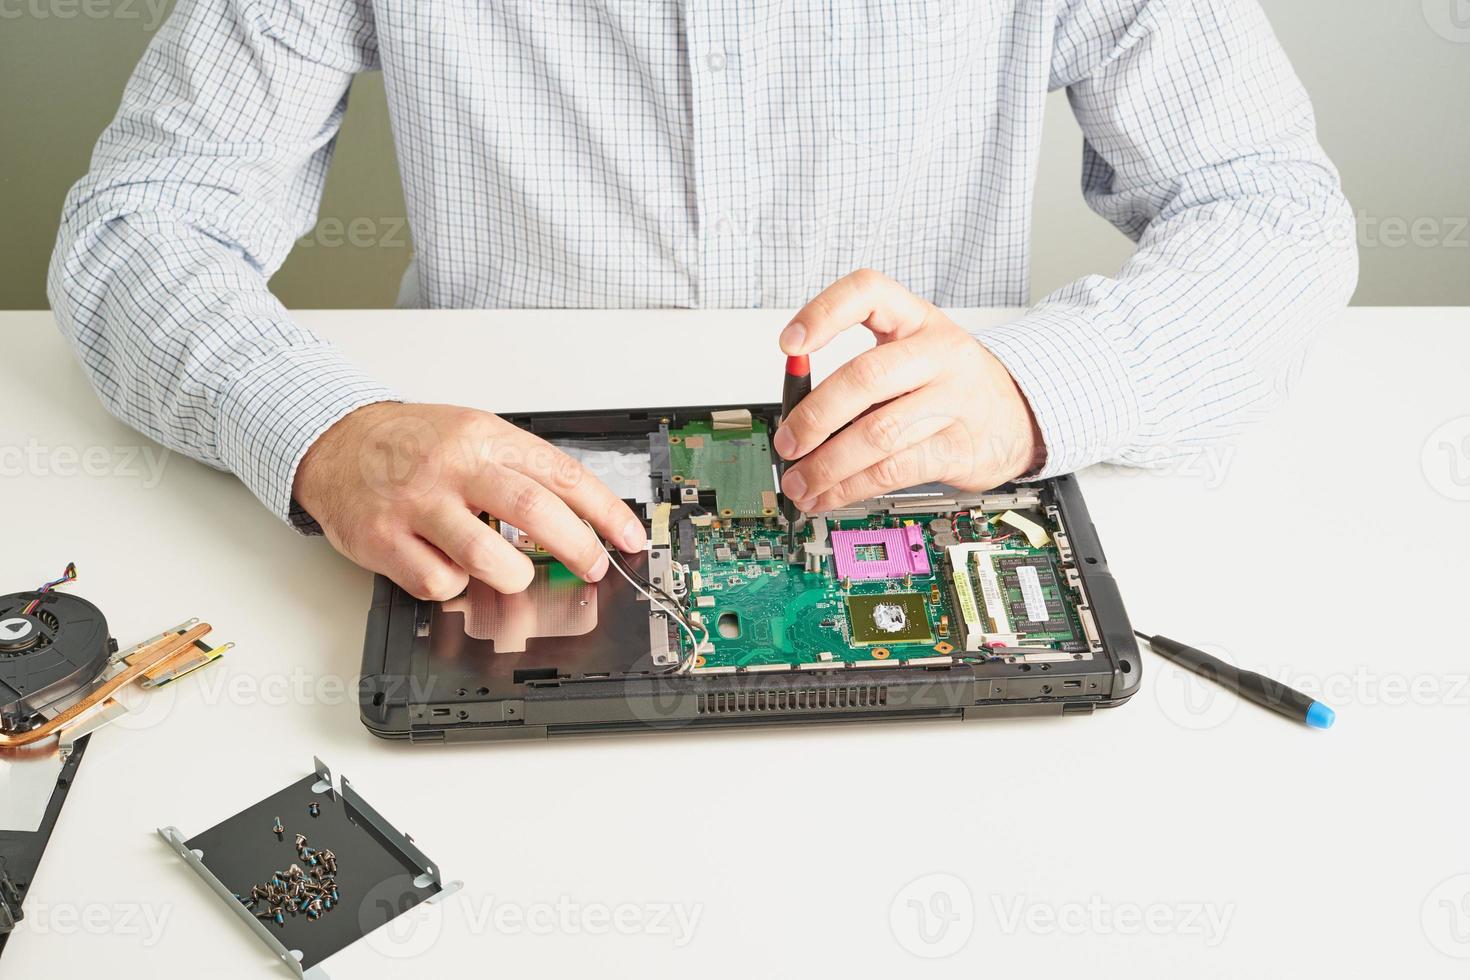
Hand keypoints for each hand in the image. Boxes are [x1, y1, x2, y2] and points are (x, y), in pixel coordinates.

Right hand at [293, 402, 645, 599]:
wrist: (336, 442)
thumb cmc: (414, 445)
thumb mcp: (473, 435)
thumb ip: (520, 471)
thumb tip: (581, 520)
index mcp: (484, 436)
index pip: (562, 474)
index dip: (606, 512)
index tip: (630, 538)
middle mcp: (453, 466)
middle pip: (534, 510)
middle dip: (577, 548)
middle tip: (593, 568)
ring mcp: (416, 503)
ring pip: (487, 556)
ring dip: (515, 576)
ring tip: (515, 575)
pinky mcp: (383, 539)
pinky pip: (437, 581)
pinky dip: (453, 585)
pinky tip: (449, 569)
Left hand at [773, 269, 1044, 512]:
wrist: (1020, 415)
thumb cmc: (951, 385)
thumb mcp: (911, 358)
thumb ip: (859, 377)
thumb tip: (795, 418)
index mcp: (917, 319)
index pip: (867, 292)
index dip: (823, 313)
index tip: (789, 345)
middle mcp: (939, 353)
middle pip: (865, 377)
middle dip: (814, 416)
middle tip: (787, 443)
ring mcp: (953, 400)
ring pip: (877, 433)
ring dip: (826, 465)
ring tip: (799, 483)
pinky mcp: (958, 447)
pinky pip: (894, 470)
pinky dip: (852, 487)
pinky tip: (831, 494)